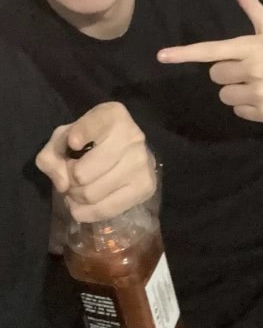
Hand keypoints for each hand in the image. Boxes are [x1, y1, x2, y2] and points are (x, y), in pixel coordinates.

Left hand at [36, 101, 155, 221]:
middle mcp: (133, 136)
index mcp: (113, 115)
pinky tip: (84, 203)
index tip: (73, 142)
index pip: (94, 125)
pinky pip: (106, 210)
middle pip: (83, 173)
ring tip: (79, 188)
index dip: (79, 135)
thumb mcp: (64, 139)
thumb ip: (52, 155)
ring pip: (92, 194)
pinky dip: (86, 212)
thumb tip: (62, 184)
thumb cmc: (89, 142)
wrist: (126, 151)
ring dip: (77, 196)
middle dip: (69, 180)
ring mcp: (142, 163)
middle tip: (71, 176)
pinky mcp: (145, 187)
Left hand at [157, 0, 262, 122]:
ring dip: (237, 92)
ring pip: (224, 96)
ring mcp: (259, 92)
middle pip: (215, 75)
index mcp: (250, 46)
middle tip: (251, 69)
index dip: (184, 54)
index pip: (211, 51)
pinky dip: (249, 107)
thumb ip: (251, 5)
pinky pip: (238, 111)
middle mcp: (252, 69)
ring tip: (260, 84)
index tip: (161, 56)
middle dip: (228, 73)